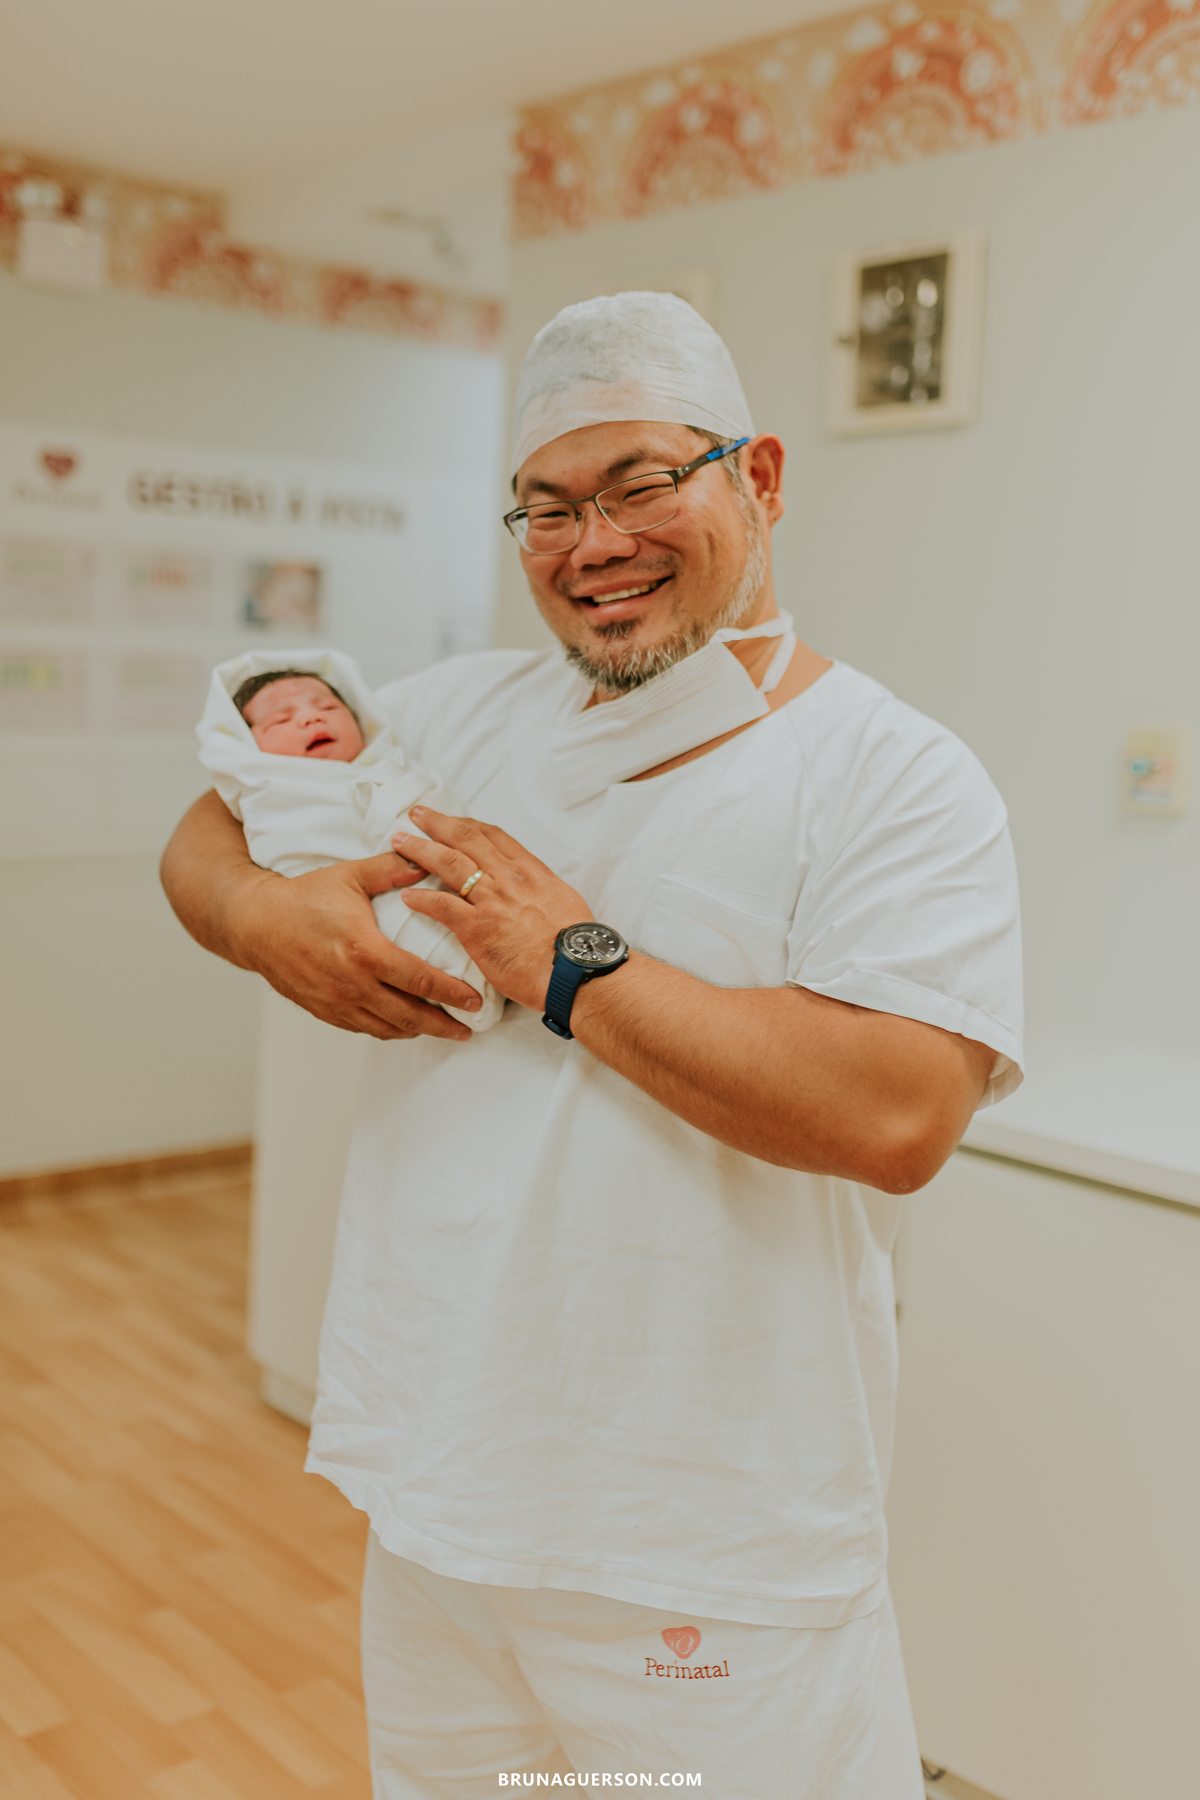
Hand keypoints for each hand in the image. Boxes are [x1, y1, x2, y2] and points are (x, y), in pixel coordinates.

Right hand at [235, 850, 483, 1041]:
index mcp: (365, 951)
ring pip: (388, 1028)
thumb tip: (427, 862)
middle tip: (468, 1028)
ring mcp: (337, 1002)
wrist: (255, 923)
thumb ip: (392, 870)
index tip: (475, 1001)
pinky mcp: (324, 1011)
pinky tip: (404, 1025)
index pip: (421, 981)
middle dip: (444, 1025)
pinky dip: (389, 1029)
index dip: (453, 994)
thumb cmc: (302, 898)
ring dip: (418, 1031)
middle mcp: (352, 984)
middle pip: (410, 1015)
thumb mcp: (351, 876)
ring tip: (443, 1029)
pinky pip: (364, 1029)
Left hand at [393, 808, 593, 1011]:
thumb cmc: (574, 945)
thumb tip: (533, 890)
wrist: (576, 969)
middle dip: (437, 824)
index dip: (467, 824)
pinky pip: (441, 906)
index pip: (493, 836)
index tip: (452, 819)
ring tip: (400, 842)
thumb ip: (541, 891)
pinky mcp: (477, 928)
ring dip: (421, 850)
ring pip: (449, 864)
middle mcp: (508, 878)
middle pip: (466, 839)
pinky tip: (407, 896)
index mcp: (530, 871)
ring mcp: (491, 901)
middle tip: (416, 815)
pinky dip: (422, 899)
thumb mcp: (563, 902)